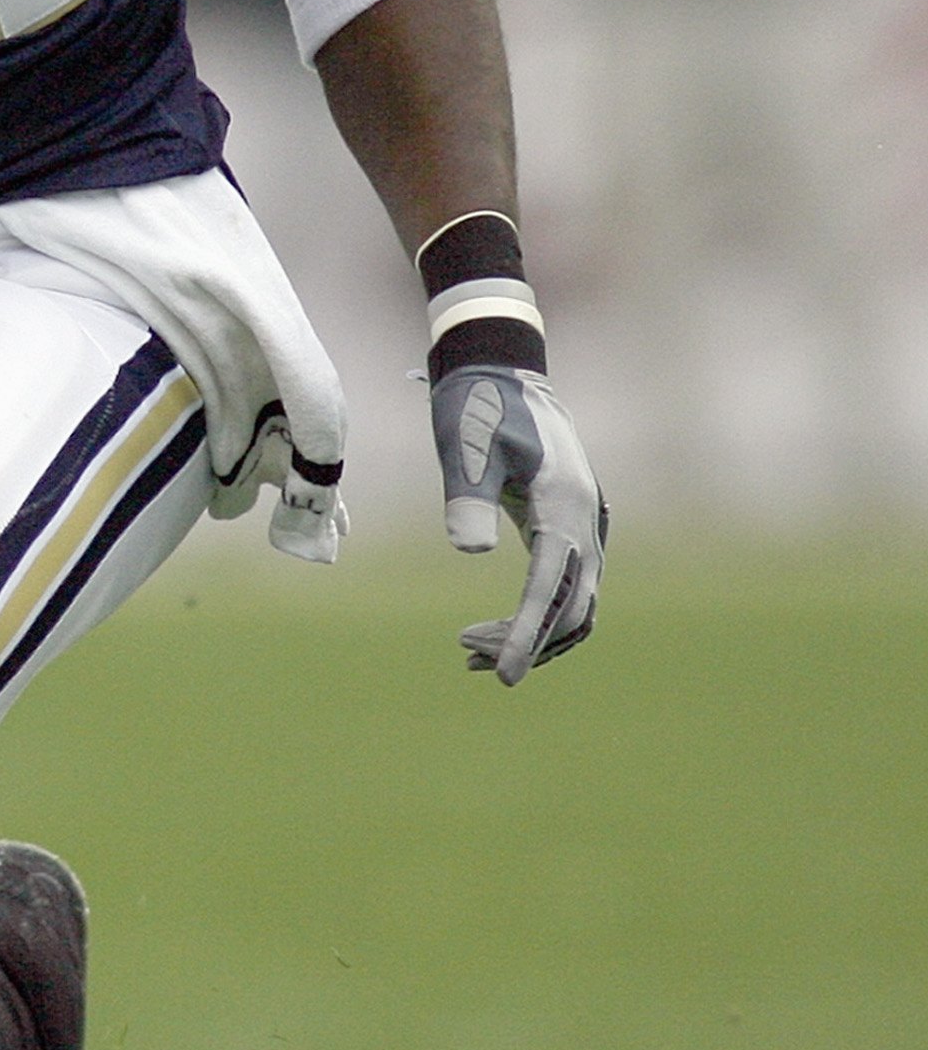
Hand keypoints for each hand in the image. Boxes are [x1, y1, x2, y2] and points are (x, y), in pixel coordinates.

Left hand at [429, 366, 605, 685]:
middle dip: (523, 641)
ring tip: (470, 652)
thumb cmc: (478, 408)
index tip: (502, 676)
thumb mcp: (465, 447)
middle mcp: (585, 521)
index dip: (527, 635)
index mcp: (563, 505)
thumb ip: (467, 496)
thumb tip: (471, 553)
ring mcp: (584, 525)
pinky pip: (567, 587)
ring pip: (574, 605)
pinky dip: (538, 616)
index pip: (551, 589)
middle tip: (465, 658)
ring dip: (532, 635)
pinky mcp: (571, 527)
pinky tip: (494, 629)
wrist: (502, 373)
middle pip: (570, 608)